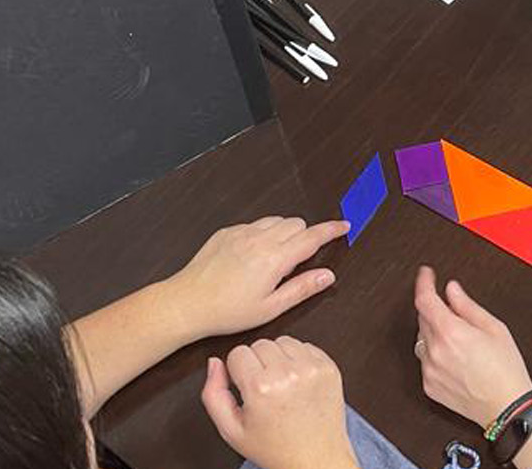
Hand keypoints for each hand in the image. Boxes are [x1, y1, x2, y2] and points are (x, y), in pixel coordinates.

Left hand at [160, 216, 349, 343]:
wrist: (187, 303)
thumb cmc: (227, 312)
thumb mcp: (270, 308)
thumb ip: (302, 288)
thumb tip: (327, 276)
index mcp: (274, 259)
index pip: (312, 237)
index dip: (331, 230)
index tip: (343, 226)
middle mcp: (259, 239)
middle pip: (296, 223)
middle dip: (305, 236)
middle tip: (297, 261)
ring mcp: (241, 232)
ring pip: (276, 220)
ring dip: (284, 232)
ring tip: (275, 260)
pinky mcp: (227, 232)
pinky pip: (254, 224)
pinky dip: (262, 234)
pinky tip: (253, 257)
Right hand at [201, 339, 358, 468]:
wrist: (316, 459)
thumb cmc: (274, 448)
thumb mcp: (231, 430)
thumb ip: (213, 394)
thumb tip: (214, 362)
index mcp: (261, 387)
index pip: (237, 352)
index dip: (238, 371)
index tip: (246, 388)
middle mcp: (288, 374)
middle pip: (260, 344)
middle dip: (257, 363)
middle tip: (264, 390)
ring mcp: (312, 369)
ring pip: (283, 341)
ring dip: (279, 357)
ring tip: (281, 384)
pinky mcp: (329, 367)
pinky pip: (305, 346)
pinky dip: (299, 359)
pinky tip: (298, 382)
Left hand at [412, 265, 531, 427]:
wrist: (507, 408)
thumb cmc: (505, 370)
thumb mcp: (494, 328)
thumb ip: (467, 305)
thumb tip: (452, 290)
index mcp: (451, 332)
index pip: (424, 299)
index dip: (424, 282)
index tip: (426, 274)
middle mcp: (435, 351)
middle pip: (423, 318)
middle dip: (435, 309)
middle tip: (455, 313)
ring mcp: (430, 370)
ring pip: (422, 339)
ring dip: (434, 332)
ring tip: (460, 341)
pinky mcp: (429, 386)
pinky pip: (425, 361)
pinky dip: (435, 353)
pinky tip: (455, 359)